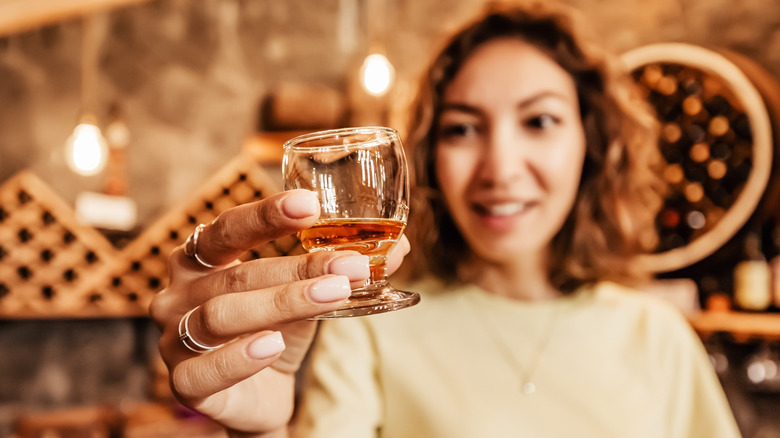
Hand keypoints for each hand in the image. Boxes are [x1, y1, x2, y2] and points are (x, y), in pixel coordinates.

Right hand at [149, 189, 409, 434]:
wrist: (257, 397)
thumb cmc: (273, 331)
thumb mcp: (305, 295)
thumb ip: (338, 269)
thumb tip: (399, 247)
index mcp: (199, 260)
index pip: (226, 229)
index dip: (265, 215)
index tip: (311, 205)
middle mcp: (178, 294)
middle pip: (236, 275)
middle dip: (297, 268)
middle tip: (351, 265)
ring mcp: (174, 339)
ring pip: (222, 315)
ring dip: (283, 303)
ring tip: (334, 295)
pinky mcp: (184, 383)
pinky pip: (205, 369)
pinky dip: (241, 356)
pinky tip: (274, 344)